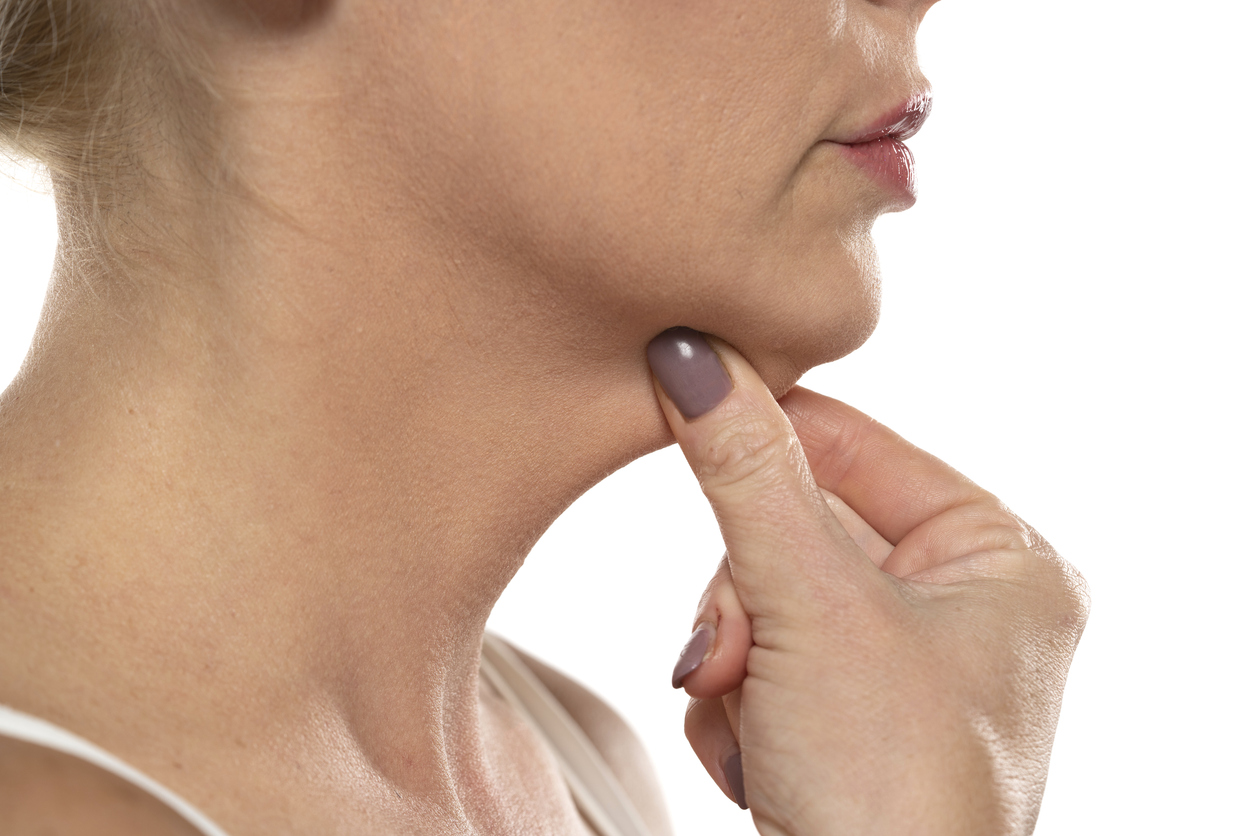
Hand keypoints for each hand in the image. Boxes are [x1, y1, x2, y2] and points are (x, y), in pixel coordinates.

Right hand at [647, 328, 1088, 835]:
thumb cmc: (891, 787)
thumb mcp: (813, 606)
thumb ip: (746, 473)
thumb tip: (694, 356)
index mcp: (1000, 561)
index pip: (858, 446)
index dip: (769, 431)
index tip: (686, 395)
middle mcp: (959, 609)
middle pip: (795, 528)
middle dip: (743, 594)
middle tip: (731, 648)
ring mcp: (900, 668)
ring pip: (762, 598)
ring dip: (730, 654)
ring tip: (744, 713)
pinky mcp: (845, 721)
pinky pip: (757, 662)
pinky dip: (735, 704)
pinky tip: (755, 756)